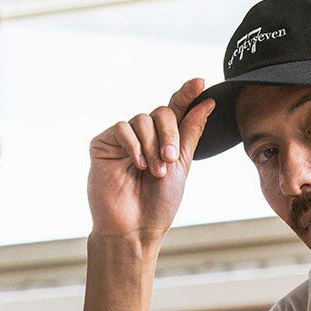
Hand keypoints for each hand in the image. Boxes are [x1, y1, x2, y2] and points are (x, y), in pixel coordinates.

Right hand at [86, 77, 217, 245]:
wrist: (134, 228)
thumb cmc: (158, 205)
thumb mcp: (181, 166)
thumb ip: (190, 133)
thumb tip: (207, 103)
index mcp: (164, 141)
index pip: (177, 109)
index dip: (187, 94)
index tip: (201, 83)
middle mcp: (144, 137)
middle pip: (161, 112)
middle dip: (170, 134)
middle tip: (170, 160)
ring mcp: (123, 140)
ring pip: (142, 119)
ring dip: (152, 145)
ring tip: (153, 171)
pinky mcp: (104, 144)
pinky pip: (122, 128)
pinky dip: (133, 144)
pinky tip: (137, 163)